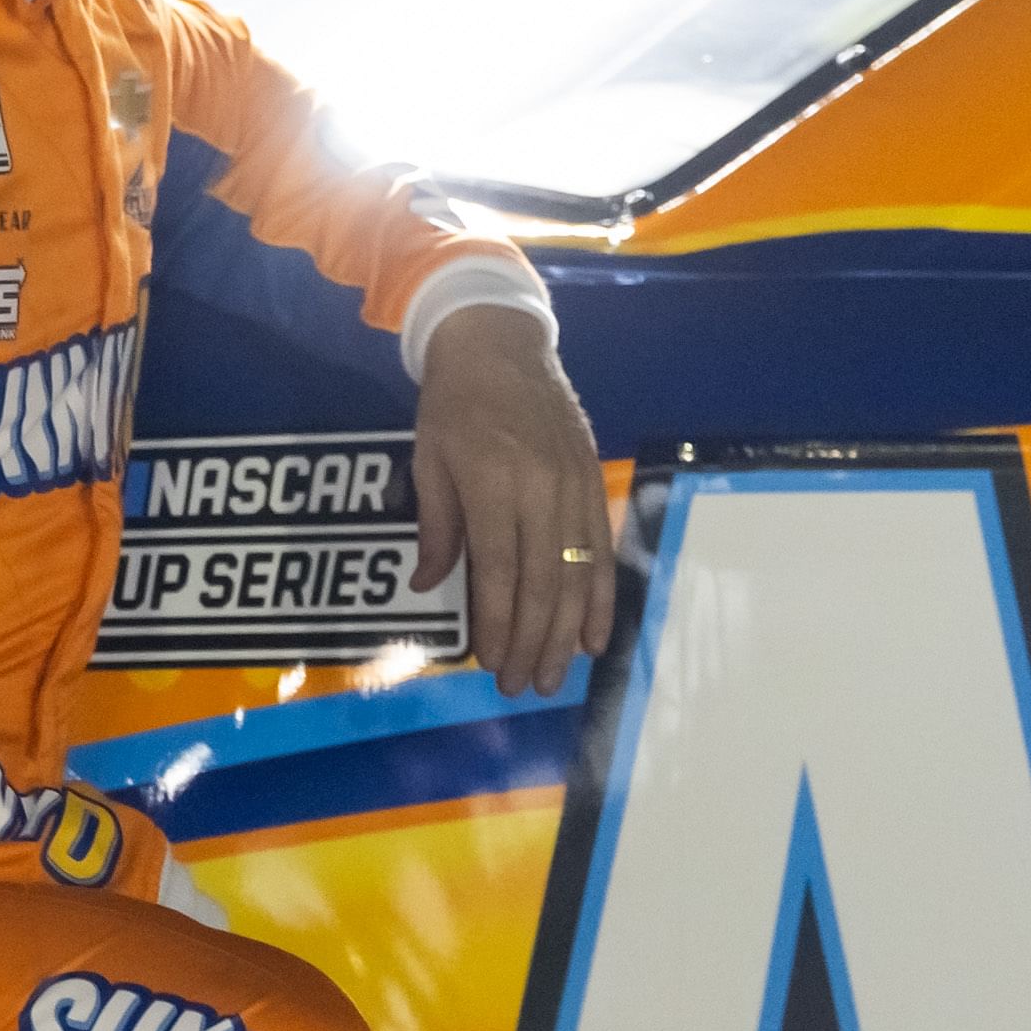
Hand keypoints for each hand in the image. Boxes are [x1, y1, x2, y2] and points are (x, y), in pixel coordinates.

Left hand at [408, 303, 615, 697]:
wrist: (501, 343)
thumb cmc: (453, 403)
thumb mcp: (429, 460)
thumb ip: (437, 526)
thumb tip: (429, 584)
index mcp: (494, 483)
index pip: (500, 570)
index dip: (499, 623)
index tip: (493, 663)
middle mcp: (541, 489)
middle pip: (543, 583)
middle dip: (535, 642)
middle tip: (526, 686)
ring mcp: (574, 486)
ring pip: (578, 574)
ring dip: (569, 632)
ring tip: (559, 675)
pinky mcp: (593, 482)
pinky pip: (601, 549)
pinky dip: (601, 596)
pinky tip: (596, 635)